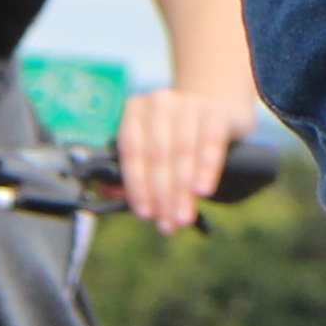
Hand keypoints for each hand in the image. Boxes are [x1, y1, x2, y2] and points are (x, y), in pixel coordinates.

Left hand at [110, 84, 257, 234]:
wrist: (214, 111)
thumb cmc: (174, 138)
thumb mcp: (151, 149)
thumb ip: (133, 173)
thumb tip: (110, 195)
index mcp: (135, 110)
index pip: (131, 151)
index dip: (137, 185)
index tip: (144, 213)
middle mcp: (159, 102)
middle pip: (158, 154)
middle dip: (162, 194)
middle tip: (167, 223)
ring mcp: (189, 102)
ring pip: (183, 151)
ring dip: (182, 190)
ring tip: (183, 217)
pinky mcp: (215, 109)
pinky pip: (210, 142)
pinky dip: (206, 169)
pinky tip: (202, 191)